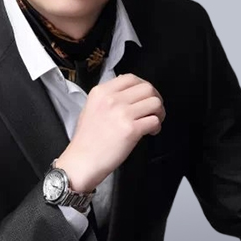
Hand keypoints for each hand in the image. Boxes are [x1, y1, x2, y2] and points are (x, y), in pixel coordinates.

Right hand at [56, 73, 164, 191]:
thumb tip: (130, 94)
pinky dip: (156, 126)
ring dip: (159, 112)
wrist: (82, 161)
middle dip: (155, 99)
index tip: (145, 96)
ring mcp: (122, 113)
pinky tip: (150, 132)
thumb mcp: (91, 108)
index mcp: (101, 92)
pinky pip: (154, 120)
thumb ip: (109, 98)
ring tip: (153, 121)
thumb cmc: (86, 141)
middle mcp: (112, 99)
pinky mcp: (131, 129)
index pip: (130, 78)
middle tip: (154, 110)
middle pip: (147, 88)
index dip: (143, 87)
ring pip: (155, 103)